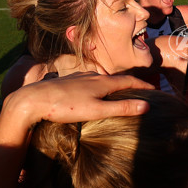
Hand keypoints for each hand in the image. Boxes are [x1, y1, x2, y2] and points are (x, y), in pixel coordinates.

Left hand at [1, 72, 153, 135]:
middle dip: (130, 85)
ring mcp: (79, 77)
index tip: (154, 90)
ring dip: (113, 85)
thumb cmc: (66, 107)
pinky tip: (93, 93)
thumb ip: (121, 109)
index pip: (129, 81)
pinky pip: (89, 82)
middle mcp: (93, 76)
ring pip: (102, 80)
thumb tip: (146, 105)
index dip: (143, 85)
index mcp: (103, 82)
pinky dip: (99, 87)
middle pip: (116, 79)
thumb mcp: (97, 110)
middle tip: (140, 92)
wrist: (33, 100)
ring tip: (119, 94)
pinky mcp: (68, 81)